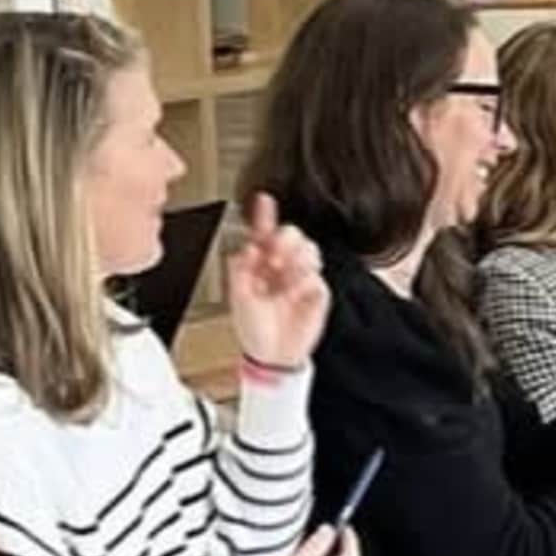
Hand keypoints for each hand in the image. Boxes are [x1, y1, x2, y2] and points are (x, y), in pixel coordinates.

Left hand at [222, 194, 329, 369]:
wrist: (272, 355)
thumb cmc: (253, 329)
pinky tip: (295, 294)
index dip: (264, 214)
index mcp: (260, 263)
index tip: (264, 199)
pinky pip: (318, 277)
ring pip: (310, 249)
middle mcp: (282, 266)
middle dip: (284, 242)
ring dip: (296, 262)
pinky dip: (305, 283)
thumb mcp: (238, 298)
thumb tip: (249, 248)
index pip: (264, 232)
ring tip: (285, 281)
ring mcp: (301, 278)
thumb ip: (240, 269)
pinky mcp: (316, 293)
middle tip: (274, 260)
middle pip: (292, 234)